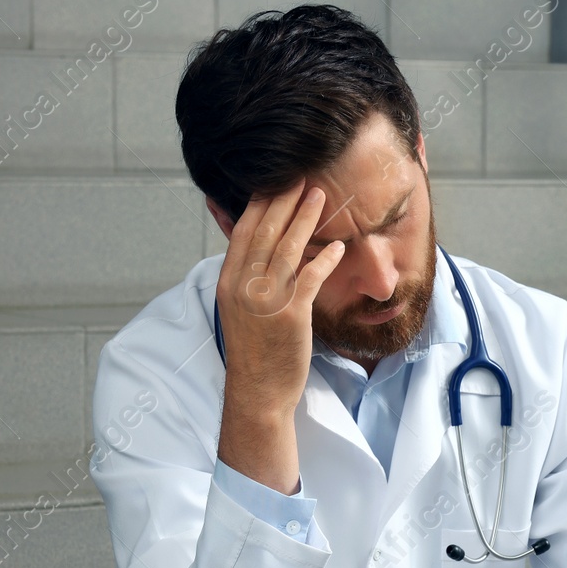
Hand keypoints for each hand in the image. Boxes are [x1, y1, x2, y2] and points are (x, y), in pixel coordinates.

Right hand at [214, 178, 344, 415]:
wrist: (258, 391)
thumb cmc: (253, 350)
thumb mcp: (238, 308)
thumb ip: (245, 277)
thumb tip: (255, 249)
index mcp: (229, 281)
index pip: (243, 232)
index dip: (259, 203)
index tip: (273, 181)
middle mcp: (244, 286)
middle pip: (266, 232)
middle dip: (284, 201)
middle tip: (300, 176)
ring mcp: (267, 300)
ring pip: (288, 249)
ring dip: (306, 219)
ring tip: (320, 196)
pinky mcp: (290, 315)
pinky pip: (310, 278)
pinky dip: (325, 259)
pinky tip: (338, 247)